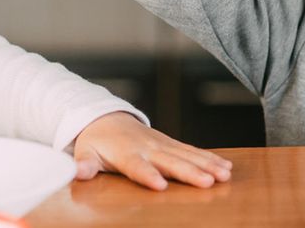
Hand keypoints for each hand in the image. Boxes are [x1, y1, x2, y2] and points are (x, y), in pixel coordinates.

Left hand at [71, 112, 231, 190]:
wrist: (105, 118)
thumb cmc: (96, 142)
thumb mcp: (84, 152)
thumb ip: (84, 165)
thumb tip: (78, 173)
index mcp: (126, 153)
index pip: (137, 166)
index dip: (148, 175)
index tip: (160, 185)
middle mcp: (148, 148)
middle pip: (170, 162)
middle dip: (189, 172)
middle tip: (208, 183)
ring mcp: (162, 144)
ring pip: (188, 155)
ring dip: (207, 165)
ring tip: (225, 176)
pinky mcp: (171, 144)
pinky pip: (193, 151)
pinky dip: (210, 158)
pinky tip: (226, 167)